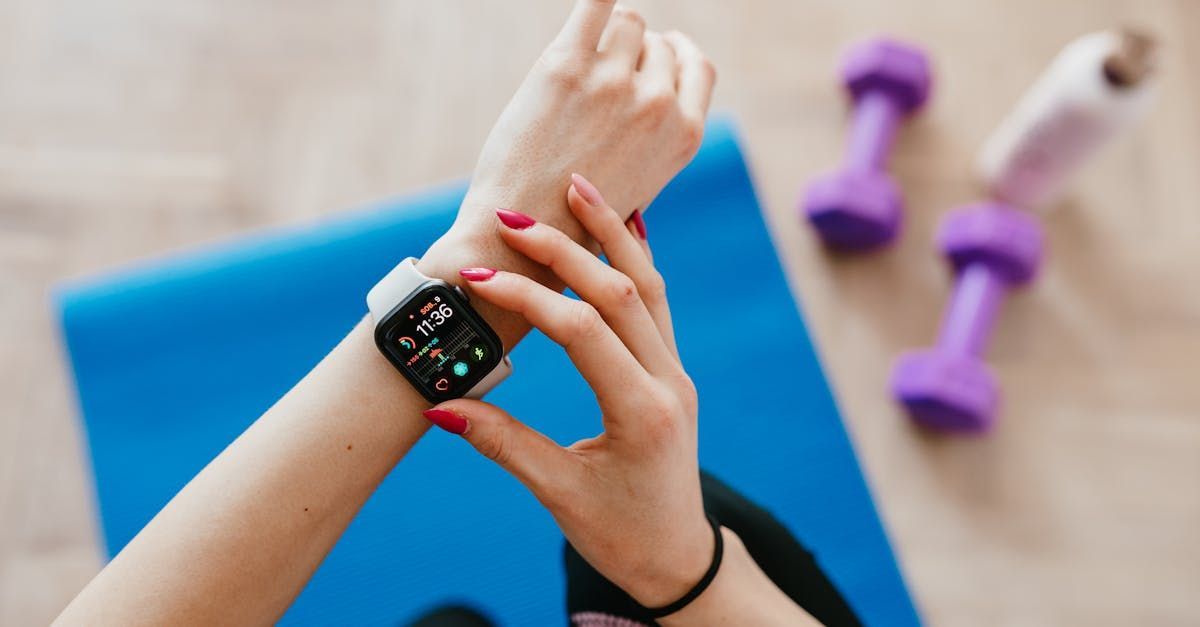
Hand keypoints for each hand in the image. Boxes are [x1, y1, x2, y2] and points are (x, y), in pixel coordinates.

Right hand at [424, 174, 710, 607]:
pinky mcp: (671, 372)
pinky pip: (658, 303)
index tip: (474, 279)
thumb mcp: (558, 493)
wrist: (677, 557)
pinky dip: (637, 260)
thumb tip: (439, 406)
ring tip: (579, 186)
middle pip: (620, 292)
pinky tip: (623, 225)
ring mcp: (675, 373)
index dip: (525, 298)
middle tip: (516, 215)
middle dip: (564, 248)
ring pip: (648, 286)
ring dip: (612, 234)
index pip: (580, 331)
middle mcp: (667, 382)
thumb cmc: (620, 534)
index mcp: (641, 412)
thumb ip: (502, 443)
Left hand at [440, 0, 715, 241]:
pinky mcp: (568, 64)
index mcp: (684, 135)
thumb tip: (654, 99)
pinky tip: (591, 3)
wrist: (525, 235)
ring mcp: (615, 81)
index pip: (698, 66)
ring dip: (606, 32)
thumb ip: (653, 142)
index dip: (675, 53)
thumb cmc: (574, 220)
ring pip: (626, 20)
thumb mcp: (638, 187)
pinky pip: (595, 0)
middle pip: (655, 42)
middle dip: (631, 50)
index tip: (656, 49)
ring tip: (579, 59)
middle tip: (598, 72)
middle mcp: (657, 104)